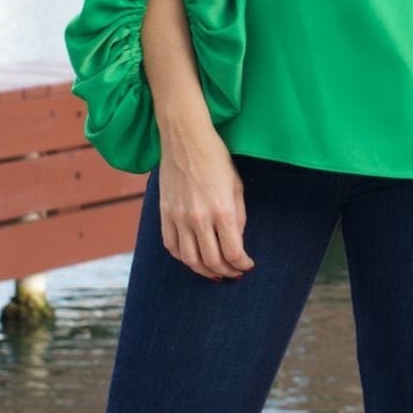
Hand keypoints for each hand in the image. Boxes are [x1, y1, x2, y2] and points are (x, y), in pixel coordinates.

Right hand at [158, 131, 255, 280]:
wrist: (185, 139)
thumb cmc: (215, 158)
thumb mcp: (236, 186)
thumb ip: (238, 217)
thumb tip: (237, 242)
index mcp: (222, 210)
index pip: (233, 252)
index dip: (242, 265)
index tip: (248, 265)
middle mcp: (199, 218)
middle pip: (212, 261)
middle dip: (226, 272)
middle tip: (234, 273)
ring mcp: (178, 217)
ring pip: (190, 260)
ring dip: (204, 271)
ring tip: (215, 272)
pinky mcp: (164, 214)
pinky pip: (171, 246)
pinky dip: (183, 258)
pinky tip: (193, 257)